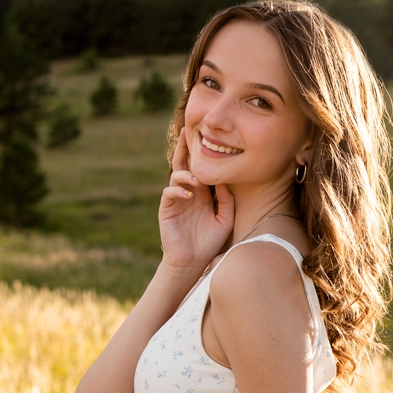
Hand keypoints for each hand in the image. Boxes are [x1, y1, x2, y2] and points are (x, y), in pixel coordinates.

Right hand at [160, 127, 233, 270]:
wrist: (192, 261)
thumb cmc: (209, 241)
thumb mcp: (225, 219)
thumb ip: (226, 201)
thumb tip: (225, 181)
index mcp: (202, 193)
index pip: (201, 169)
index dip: (203, 155)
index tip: (211, 138)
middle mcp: (189, 192)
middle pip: (184, 165)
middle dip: (185, 149)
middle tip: (186, 131)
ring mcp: (176, 199)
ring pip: (176, 176)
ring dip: (186, 173)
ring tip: (196, 179)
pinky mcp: (167, 209)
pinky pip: (169, 193)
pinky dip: (178, 190)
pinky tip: (189, 194)